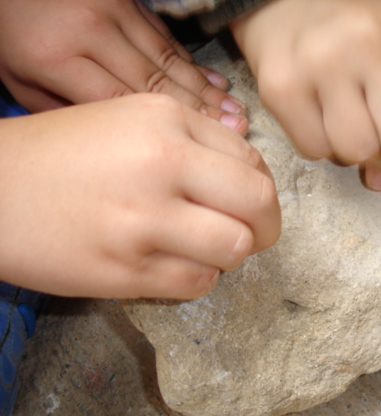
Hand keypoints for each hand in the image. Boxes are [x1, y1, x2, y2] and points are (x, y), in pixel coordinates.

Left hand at [0, 0, 247, 133]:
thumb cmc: (12, 34)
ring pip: (167, 57)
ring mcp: (111, 10)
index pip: (126, 101)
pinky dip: (191, 61)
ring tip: (234, 110)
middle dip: (202, 109)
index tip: (208, 143)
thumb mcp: (20, 79)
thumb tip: (119, 139)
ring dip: (204, 87)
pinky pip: (164, 36)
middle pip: (157, 80)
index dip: (174, 126)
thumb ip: (66, 109)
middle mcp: (90, 31)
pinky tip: (214, 81)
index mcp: (58, 58)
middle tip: (237, 128)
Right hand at [0, 94, 280, 298]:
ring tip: (204, 248)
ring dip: (230, 254)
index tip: (250, 204)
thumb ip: (196, 141)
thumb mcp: (131, 120)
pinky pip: (198, 283)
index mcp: (168, 121)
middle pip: (260, 204)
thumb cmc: (64, 154)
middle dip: (267, 227)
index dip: (261, 190)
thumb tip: (252, 177)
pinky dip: (197, 277)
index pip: (254, 162)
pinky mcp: (125, 269)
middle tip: (255, 235)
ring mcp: (143, 219)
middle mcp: (162, 163)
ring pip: (236, 248)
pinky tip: (172, 263)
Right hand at [231, 0, 380, 190]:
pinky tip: (319, 120)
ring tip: (346, 126)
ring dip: (354, 154)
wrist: (283, 2)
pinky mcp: (280, 87)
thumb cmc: (352, 33)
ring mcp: (321, 63)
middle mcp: (368, 42)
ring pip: (357, 151)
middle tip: (377, 144)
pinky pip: (314, 150)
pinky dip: (321, 147)